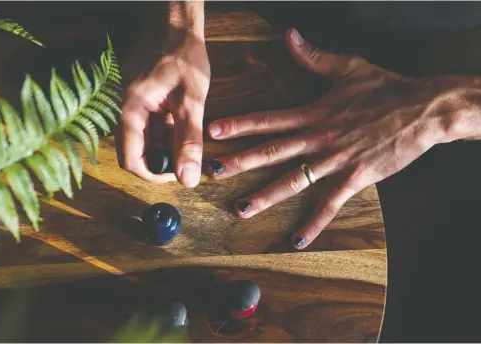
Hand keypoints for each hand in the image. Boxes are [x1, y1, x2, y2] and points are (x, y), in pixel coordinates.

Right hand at [119, 28, 209, 186]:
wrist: (176, 24)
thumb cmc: (183, 55)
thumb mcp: (191, 100)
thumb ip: (188, 141)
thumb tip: (188, 179)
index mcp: (131, 111)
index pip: (131, 160)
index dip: (153, 175)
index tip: (177, 177)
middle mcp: (125, 110)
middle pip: (136, 151)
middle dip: (162, 161)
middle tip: (187, 160)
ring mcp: (132, 105)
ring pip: (145, 140)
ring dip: (166, 146)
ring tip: (189, 139)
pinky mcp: (141, 100)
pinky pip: (149, 125)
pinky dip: (166, 131)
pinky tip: (182, 124)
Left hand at [206, 28, 464, 249]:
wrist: (423, 110)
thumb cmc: (385, 88)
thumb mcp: (348, 66)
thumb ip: (314, 56)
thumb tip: (289, 36)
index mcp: (314, 113)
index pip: (269, 119)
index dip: (240, 124)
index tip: (214, 130)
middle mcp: (319, 138)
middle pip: (272, 152)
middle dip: (240, 161)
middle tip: (213, 172)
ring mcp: (336, 160)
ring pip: (294, 180)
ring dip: (266, 196)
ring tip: (241, 209)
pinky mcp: (356, 177)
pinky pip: (331, 203)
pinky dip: (314, 223)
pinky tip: (298, 240)